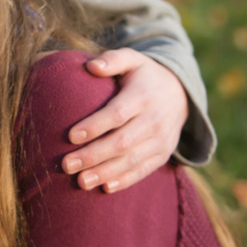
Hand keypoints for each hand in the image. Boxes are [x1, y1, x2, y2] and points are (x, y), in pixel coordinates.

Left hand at [62, 49, 186, 192]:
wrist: (180, 92)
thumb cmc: (143, 74)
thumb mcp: (132, 58)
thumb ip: (112, 59)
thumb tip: (91, 66)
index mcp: (144, 96)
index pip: (118, 114)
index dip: (95, 126)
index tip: (70, 136)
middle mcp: (155, 121)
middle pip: (122, 142)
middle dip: (93, 155)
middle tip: (66, 165)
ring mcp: (161, 140)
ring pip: (132, 161)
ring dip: (105, 173)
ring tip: (81, 182)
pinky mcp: (163, 154)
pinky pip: (144, 170)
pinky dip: (125, 181)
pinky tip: (105, 188)